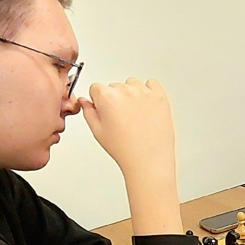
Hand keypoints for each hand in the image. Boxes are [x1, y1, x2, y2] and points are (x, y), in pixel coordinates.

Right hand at [78, 78, 181, 234]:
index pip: (96, 88)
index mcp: (107, 97)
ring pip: (132, 84)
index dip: (99, 101)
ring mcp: (144, 92)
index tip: (104, 110)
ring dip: (131, 94)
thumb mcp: (97, 132)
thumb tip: (85, 101)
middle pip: (115, 86)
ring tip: (135, 115)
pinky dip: (149, 92)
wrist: (148, 160)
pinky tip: (146, 107)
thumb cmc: (124, 149)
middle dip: (115, 99)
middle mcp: (125, 91)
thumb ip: (88, 112)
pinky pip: (152, 84)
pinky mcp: (160, 96)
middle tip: (121, 118)